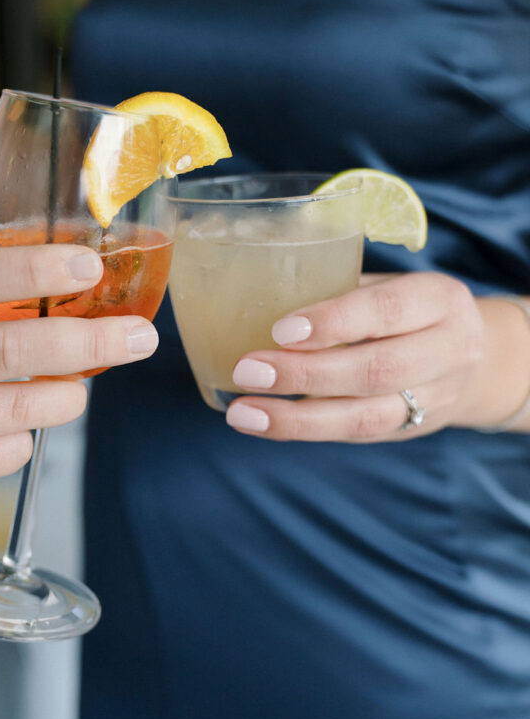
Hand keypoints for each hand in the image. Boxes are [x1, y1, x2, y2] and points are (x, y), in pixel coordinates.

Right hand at [0, 245, 157, 512]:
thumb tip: (59, 286)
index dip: (34, 269)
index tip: (87, 267)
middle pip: (6, 348)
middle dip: (85, 342)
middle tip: (138, 337)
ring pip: (12, 408)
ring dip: (65, 397)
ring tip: (81, 388)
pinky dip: (23, 438)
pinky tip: (16, 426)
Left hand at [225, 272, 489, 441]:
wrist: (474, 359)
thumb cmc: (405, 309)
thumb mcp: (388, 284)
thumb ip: (338, 289)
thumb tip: (253, 293)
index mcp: (437, 299)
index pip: (386, 310)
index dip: (334, 322)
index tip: (281, 330)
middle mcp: (447, 351)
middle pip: (375, 370)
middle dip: (304, 374)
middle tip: (247, 371)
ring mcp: (433, 398)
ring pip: (365, 416)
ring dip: (296, 418)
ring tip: (243, 413)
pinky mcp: (409, 429)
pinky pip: (355, 434)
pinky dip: (304, 430)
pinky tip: (263, 423)